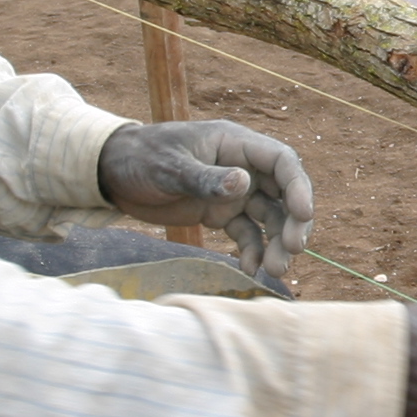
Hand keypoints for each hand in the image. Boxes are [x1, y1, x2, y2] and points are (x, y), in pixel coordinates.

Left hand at [96, 119, 313, 284]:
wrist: (112, 172)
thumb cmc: (141, 158)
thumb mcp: (170, 167)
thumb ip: (206, 178)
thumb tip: (244, 183)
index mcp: (235, 144)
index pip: (281, 161)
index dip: (298, 186)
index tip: (304, 213)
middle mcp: (242, 167)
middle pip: (283, 194)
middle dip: (293, 223)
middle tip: (292, 250)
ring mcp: (233, 192)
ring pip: (269, 218)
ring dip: (276, 244)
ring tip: (274, 271)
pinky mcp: (220, 214)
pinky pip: (246, 235)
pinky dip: (251, 252)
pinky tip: (248, 271)